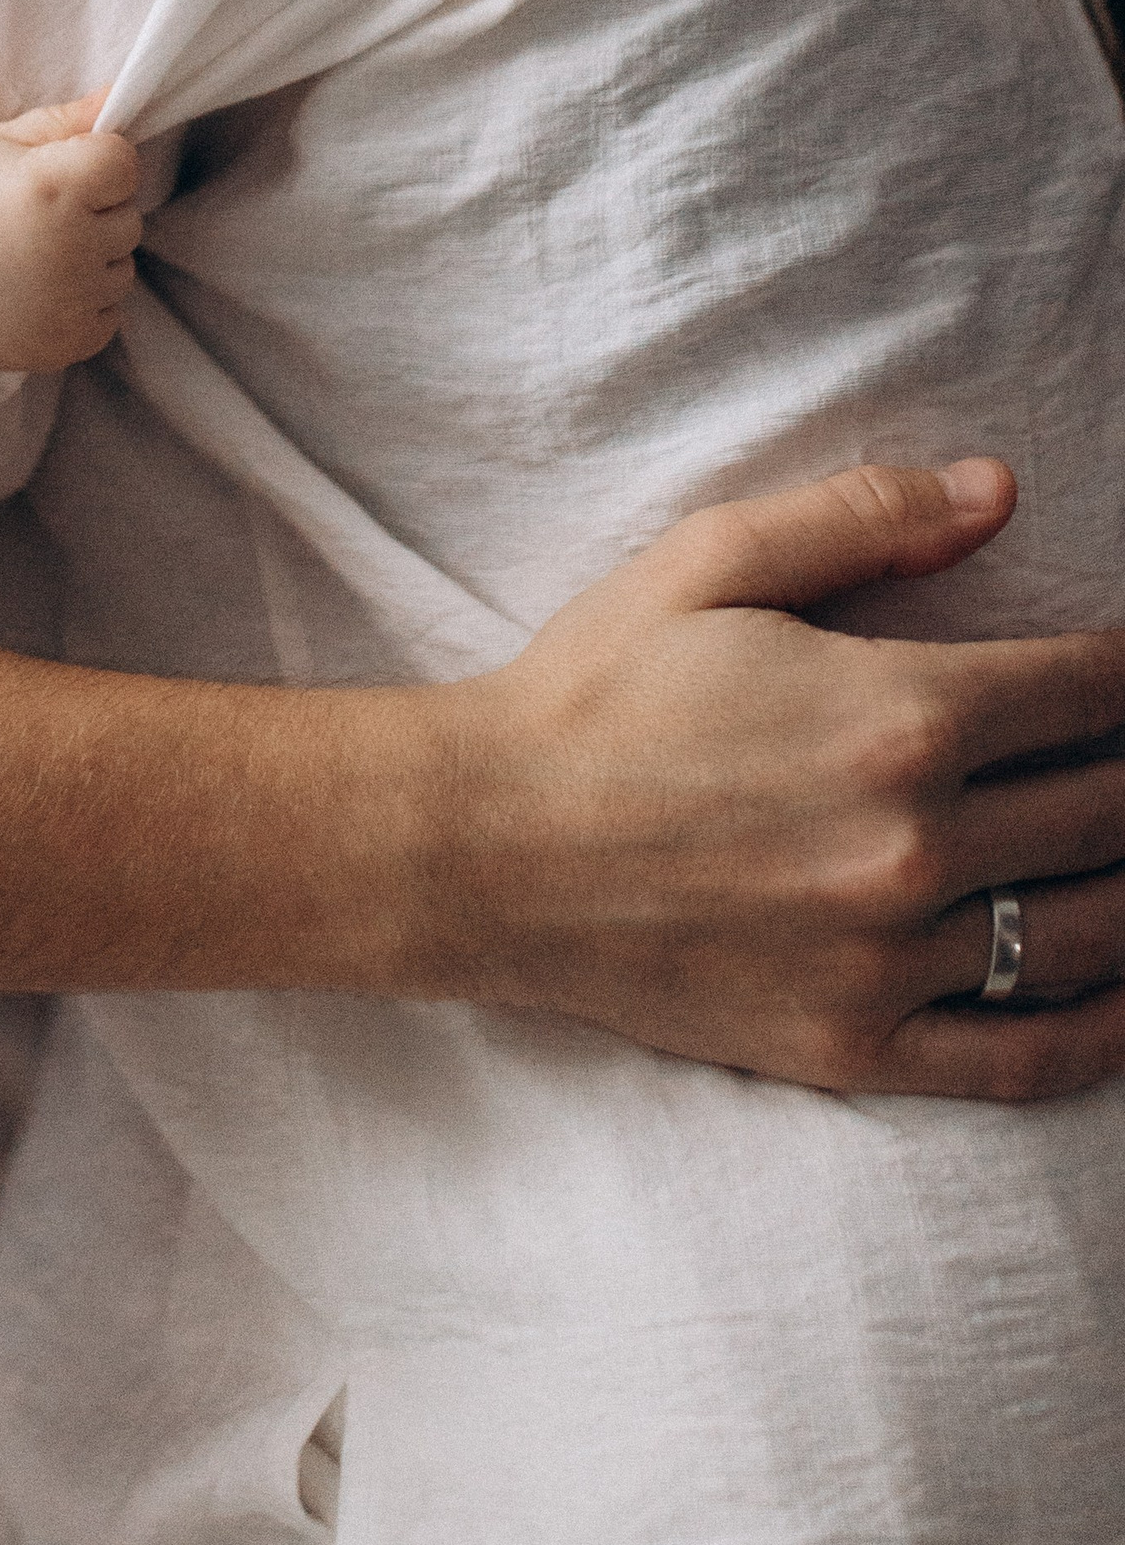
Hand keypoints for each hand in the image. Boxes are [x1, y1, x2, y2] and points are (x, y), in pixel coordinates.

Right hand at [0, 95, 143, 371]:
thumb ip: (64, 121)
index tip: (64, 172)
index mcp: (57, 186)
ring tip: (36, 256)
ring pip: (121, 268)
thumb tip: (119, 93)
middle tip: (40, 217)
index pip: (126, 163)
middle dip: (96, 211)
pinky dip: (84, 304)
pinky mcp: (71, 341)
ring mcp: (74, 300)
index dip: (98, 162)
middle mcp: (74, 245)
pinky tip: (39, 292)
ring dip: (93, 259)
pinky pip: (109, 313)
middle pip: (129, 217)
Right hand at [426, 458, 1124, 1098]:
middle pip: (1109, 809)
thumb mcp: (709, 562)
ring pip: (1086, 929)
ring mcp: (889, 959)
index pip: (1090, 690)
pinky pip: (1023, 1055)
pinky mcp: (853, 1047)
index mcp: (897, 716)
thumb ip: (863, 517)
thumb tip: (999, 488)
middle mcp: (916, 845)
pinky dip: (1104, 1029)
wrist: (481, 845)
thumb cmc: (592, 693)